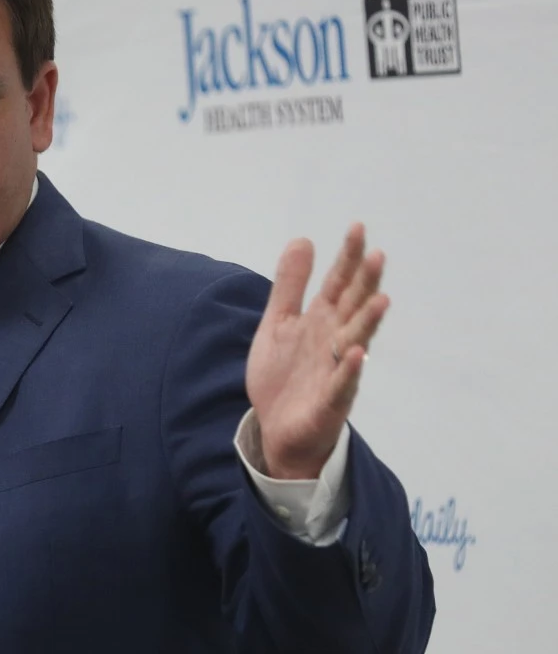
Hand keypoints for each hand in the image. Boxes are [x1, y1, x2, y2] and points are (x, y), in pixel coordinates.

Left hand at [246, 223, 388, 479]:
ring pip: (356, 341)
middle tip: (377, 254)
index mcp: (321, 321)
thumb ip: (290, 285)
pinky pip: (343, 383)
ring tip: (381, 299)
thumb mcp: (279, 323)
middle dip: (365, 283)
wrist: (276, 428)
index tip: (357, 228)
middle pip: (353, 307)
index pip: (339, 284)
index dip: (347, 258)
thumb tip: (303, 240)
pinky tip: (355, 352)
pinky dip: (349, 369)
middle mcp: (334, 341)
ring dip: (368, 322)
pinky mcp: (330, 401)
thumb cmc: (284, 375)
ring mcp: (335, 370)